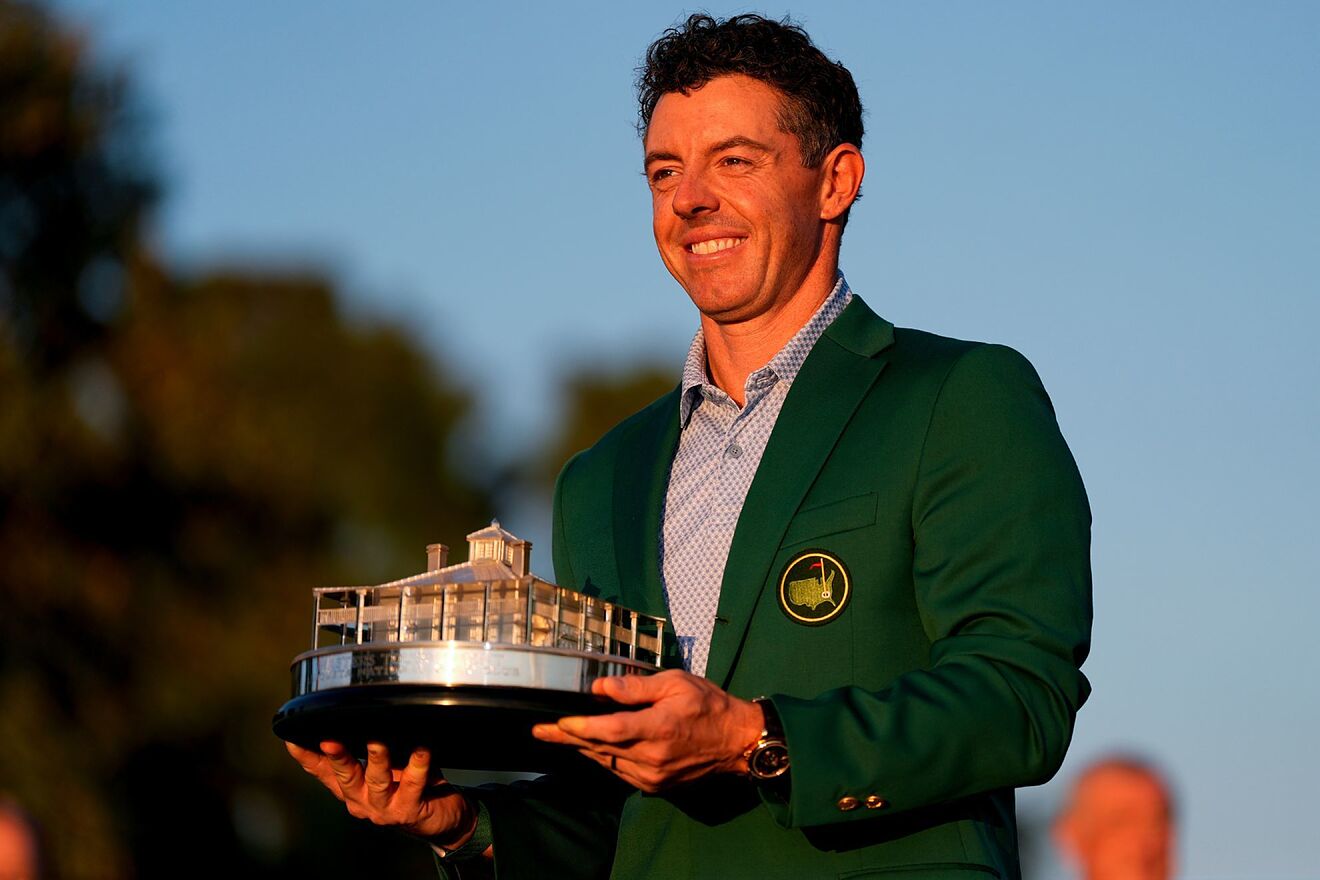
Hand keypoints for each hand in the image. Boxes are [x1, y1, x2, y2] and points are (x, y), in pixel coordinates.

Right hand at [285, 740, 478, 848]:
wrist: (440, 819)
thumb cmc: (408, 785)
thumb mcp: (382, 767)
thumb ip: (366, 749)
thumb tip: (354, 712)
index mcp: (350, 789)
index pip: (323, 771)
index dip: (306, 757)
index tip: (292, 739)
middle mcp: (361, 800)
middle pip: (345, 776)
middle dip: (337, 757)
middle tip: (330, 739)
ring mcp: (383, 808)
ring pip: (377, 780)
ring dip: (377, 758)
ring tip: (377, 741)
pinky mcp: (408, 810)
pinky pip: (413, 783)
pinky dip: (418, 765)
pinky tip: (423, 749)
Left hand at [531, 669, 763, 791]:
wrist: (736, 742)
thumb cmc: (708, 705)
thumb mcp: (676, 683)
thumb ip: (636, 688)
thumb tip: (601, 688)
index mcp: (659, 728)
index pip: (609, 730)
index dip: (579, 728)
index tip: (556, 722)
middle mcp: (652, 757)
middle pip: (600, 748)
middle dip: (567, 739)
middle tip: (539, 731)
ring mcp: (653, 776)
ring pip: (607, 763)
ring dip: (582, 749)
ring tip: (558, 737)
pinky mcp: (656, 786)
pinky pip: (620, 772)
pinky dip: (603, 759)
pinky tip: (590, 748)